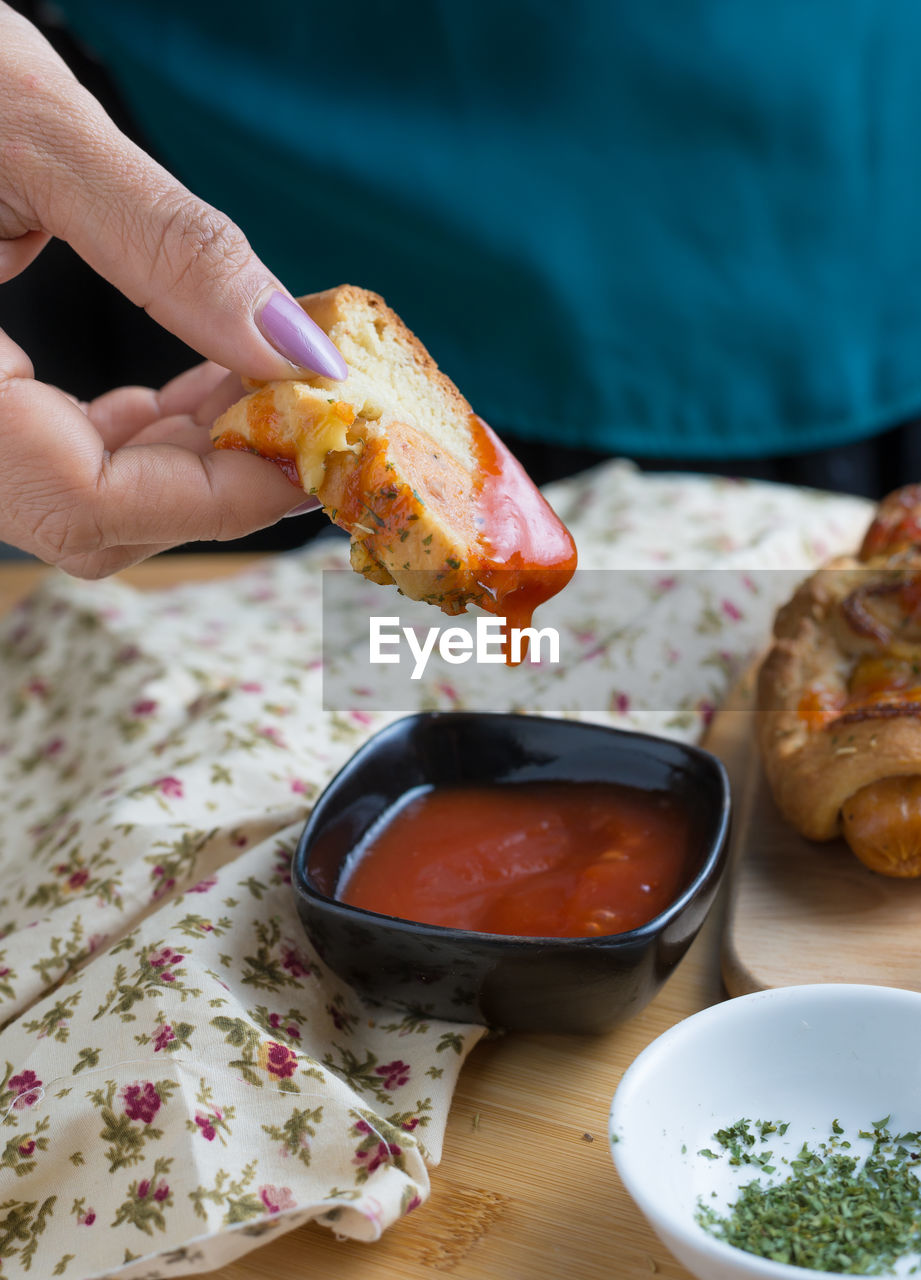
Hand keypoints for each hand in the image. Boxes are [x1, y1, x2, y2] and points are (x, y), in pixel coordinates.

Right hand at [0, 3, 345, 575]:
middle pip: (91, 519)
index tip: (308, 449)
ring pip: (83, 496)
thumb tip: (297, 349)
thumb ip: (168, 245)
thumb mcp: (28, 125)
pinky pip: (62, 452)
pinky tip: (203, 384)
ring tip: (264, 385)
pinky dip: (147, 432)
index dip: (212, 498)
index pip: (82, 503)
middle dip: (214, 480)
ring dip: (191, 455)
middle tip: (303, 415)